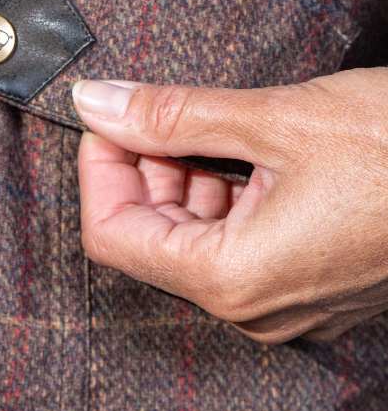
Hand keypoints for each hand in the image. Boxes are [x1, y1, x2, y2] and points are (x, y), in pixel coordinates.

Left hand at [71, 67, 387, 344]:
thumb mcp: (276, 120)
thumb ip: (172, 115)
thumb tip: (97, 103)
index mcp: (234, 280)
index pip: (113, 234)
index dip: (100, 169)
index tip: (108, 117)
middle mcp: (254, 307)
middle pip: (151, 238)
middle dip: (144, 169)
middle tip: (159, 109)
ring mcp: (287, 302)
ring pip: (195, 240)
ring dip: (187, 178)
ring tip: (216, 124)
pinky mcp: (313, 284)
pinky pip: (241, 245)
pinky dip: (228, 196)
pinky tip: (250, 152)